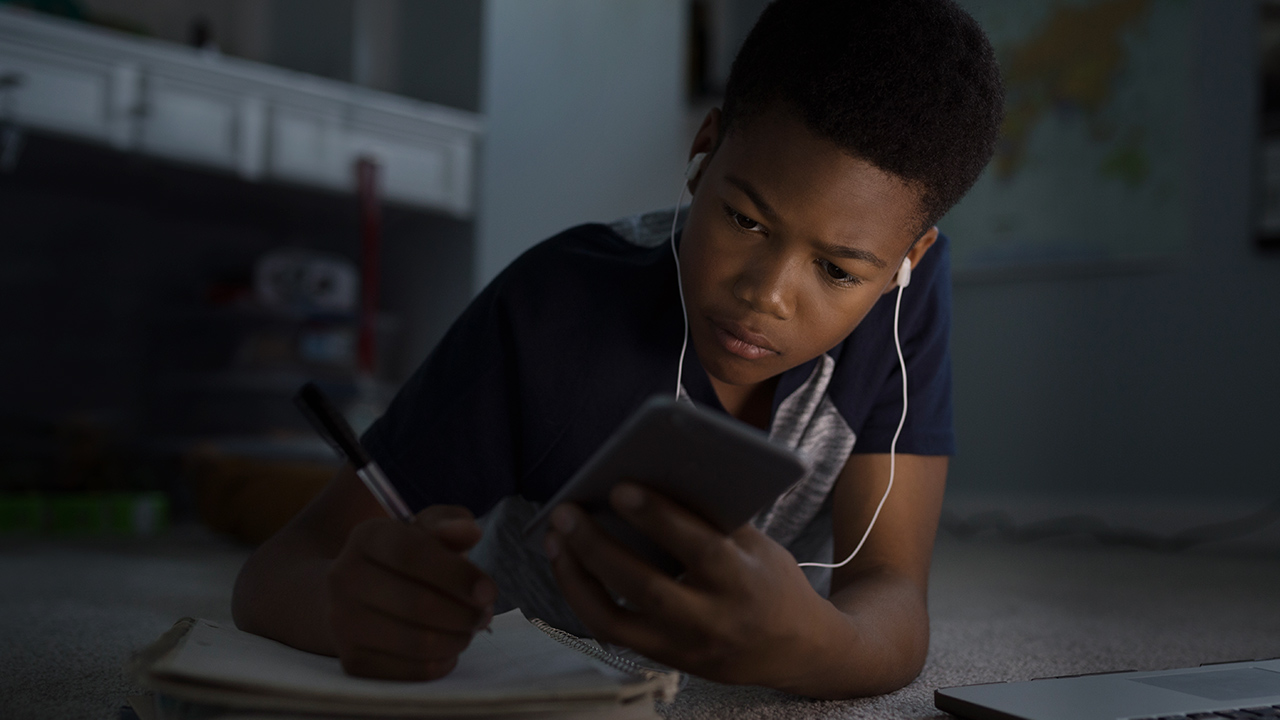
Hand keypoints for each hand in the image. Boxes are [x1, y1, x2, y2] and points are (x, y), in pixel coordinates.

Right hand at [326, 505, 496, 679]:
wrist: (356, 594)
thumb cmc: (404, 559)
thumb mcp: (425, 530)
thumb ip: (449, 524)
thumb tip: (470, 531)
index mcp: (366, 536)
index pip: (412, 553)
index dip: (457, 574)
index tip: (489, 590)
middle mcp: (344, 578)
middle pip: (417, 604)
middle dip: (464, 613)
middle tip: (484, 613)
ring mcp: (343, 623)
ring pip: (417, 642)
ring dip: (457, 639)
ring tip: (469, 629)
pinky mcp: (352, 661)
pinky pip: (411, 671)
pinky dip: (441, 662)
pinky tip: (448, 647)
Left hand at [544, 483, 834, 687]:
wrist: (797, 652)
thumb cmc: (772, 583)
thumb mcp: (760, 547)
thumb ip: (714, 520)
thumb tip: (656, 478)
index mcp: (743, 580)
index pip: (697, 547)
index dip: (658, 517)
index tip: (621, 487)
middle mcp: (711, 619)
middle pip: (645, 586)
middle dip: (598, 547)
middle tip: (567, 511)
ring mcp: (683, 646)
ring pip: (615, 619)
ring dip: (576, 577)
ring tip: (556, 539)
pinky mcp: (665, 660)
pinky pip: (612, 632)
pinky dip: (584, 598)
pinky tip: (569, 567)